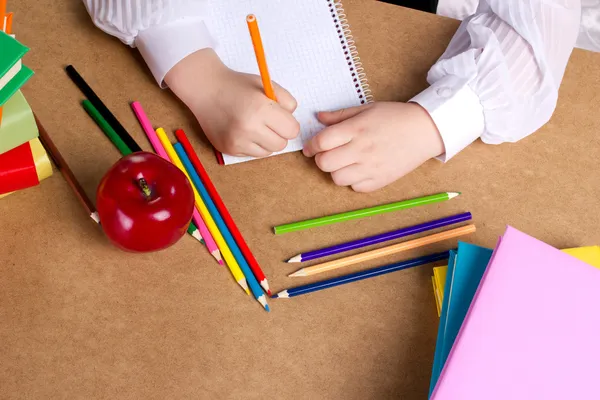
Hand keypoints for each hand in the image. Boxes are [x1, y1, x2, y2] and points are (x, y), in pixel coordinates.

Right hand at [165, 49, 299, 156]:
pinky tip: (244, 131)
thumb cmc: (238, 86)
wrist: (205, 90)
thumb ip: (286, 101)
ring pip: (268, 152)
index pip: (292, 130)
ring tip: (255, 126)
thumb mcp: (266, 85)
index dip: (289, 123)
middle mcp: (248, 128)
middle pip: (281, 144)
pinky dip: (253, 145)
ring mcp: (237, 141)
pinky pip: (253, 154)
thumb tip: (292, 121)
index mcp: (260, 109)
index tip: (281, 117)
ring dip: (267, 141)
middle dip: (279, 134)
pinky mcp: (229, 149)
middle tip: (269, 122)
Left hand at [303, 102, 444, 191]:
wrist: (425, 130)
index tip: (311, 147)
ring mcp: (371, 168)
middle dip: (321, 159)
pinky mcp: (380, 181)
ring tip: (345, 163)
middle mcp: (362, 150)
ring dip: (336, 171)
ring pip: (337, 179)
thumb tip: (318, 118)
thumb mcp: (367, 109)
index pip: (322, 142)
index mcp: (356, 129)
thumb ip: (340, 115)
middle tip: (328, 154)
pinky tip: (360, 170)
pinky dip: (353, 181)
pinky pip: (355, 187)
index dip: (311, 146)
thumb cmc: (395, 117)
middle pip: (325, 163)